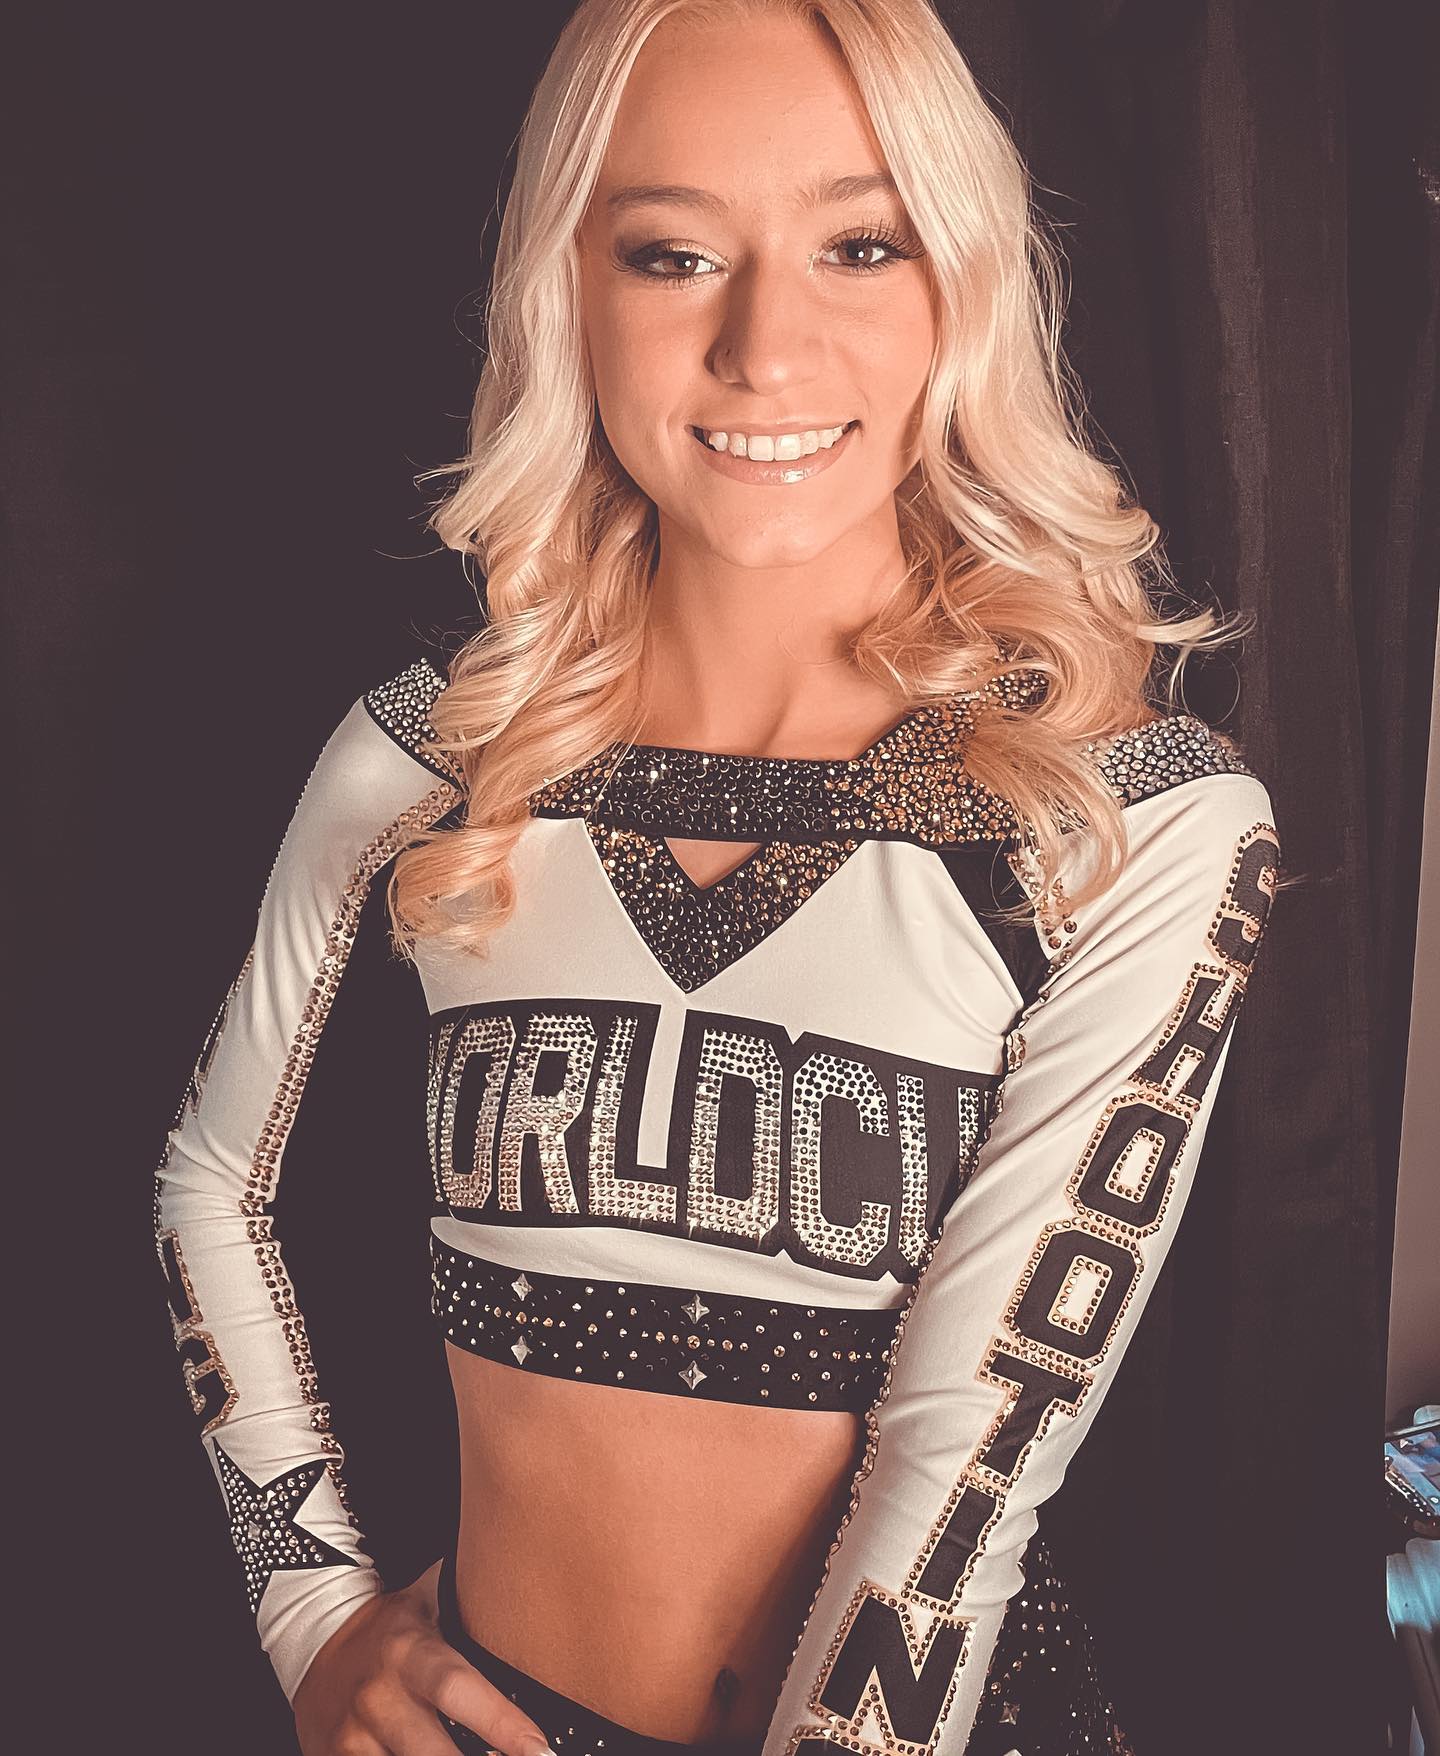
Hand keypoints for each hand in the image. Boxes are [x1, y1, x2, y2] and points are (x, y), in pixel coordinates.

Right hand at [293, 1561, 554, 1755]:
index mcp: (410, 1654)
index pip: (459, 1690)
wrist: (313, 1640)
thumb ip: (470, 1600)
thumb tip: (529, 1583)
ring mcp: (353, 1739)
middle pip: (433, 1753)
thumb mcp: (428, 1602)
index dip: (502, 1724)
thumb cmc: (391, 1626)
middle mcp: (379, 1699)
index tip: (539, 1747)